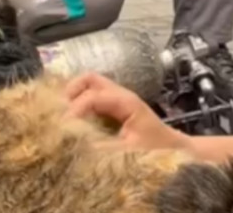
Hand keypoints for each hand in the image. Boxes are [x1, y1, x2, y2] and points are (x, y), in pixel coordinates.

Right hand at [65, 73, 189, 151]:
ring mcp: (116, 100)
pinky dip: (78, 106)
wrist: (176, 150)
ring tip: (60, 118)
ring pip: (88, 87)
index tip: (60, 129)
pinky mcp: (114, 109)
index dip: (73, 110)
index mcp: (125, 101)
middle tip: (57, 114)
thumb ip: (102, 149)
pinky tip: (70, 123)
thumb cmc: (157, 150)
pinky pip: (91, 100)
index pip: (92, 96)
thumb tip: (73, 146)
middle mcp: (119, 95)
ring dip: (72, 98)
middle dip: (70, 92)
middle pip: (88, 79)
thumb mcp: (130, 153)